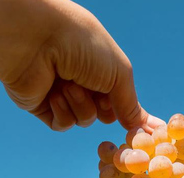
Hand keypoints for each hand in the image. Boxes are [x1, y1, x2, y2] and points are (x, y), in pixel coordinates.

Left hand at [2, 0, 162, 131]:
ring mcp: (62, 93)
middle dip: (104, 108)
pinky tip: (54, 94)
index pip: (121, 99)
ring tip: (68, 83)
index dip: (131, 115)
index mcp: (102, 67)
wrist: (37, 39)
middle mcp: (82, 79)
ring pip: (84, 120)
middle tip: (99, 96)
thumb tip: (145, 128)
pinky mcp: (41, 106)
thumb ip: (131, 104)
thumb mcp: (118, 73)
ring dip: (81, 105)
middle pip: (104, 114)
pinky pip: (62, 124)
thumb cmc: (82, 45)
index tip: (146, 133)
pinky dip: (63, 112)